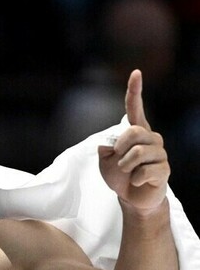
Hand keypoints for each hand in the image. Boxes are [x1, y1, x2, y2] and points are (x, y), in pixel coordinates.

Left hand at [98, 70, 169, 214]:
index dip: (135, 91)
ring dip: (125, 165)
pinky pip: (144, 171)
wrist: (131, 197)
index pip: (135, 108)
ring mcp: (160, 154)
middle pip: (133, 132)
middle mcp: (151, 138)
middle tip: (118, 159)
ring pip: (138, 152)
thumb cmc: (119, 174)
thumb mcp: (105, 158)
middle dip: (120, 148)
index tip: (136, 73)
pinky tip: (137, 181)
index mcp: (136, 132)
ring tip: (128, 172)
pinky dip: (134, 179)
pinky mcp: (164, 170)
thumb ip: (106, 144)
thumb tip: (111, 140)